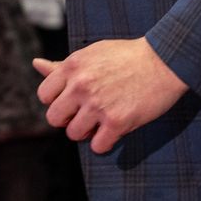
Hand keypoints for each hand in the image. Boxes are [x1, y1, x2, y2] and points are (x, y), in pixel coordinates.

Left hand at [34, 37, 187, 153]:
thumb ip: (63, 65)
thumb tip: (36, 63)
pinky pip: (97, 146)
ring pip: (74, 134)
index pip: (44, 95)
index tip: (73, 100)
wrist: (164, 60)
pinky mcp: (117, 121)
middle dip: (68, 119)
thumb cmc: (126, 56)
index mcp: (72, 67)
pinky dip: (105, 143)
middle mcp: (81, 85)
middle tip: (86, 114)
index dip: (57, 101)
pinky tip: (114, 130)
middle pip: (55, 118)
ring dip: (88, 132)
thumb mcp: (91, 54)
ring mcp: (98, 104)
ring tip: (102, 120)